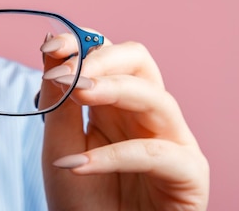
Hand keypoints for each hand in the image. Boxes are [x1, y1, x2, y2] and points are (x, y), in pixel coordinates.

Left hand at [39, 32, 208, 209]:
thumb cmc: (81, 200)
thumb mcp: (59, 144)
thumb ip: (57, 99)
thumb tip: (51, 47)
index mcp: (113, 103)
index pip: (108, 55)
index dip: (83, 42)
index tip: (52, 46)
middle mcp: (144, 115)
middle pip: (140, 62)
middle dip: (103, 58)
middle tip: (69, 73)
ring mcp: (171, 141)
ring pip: (155, 97)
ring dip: (112, 89)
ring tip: (74, 94)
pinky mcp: (187, 173)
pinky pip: (155, 152)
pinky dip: (113, 156)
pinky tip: (76, 164)